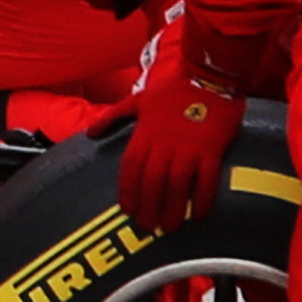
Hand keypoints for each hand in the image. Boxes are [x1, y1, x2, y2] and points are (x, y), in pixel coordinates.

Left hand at [114, 45, 243, 232]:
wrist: (209, 74)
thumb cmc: (174, 89)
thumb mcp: (138, 100)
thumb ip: (113, 118)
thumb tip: (89, 133)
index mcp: (145, 131)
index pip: (131, 167)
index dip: (128, 191)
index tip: (127, 210)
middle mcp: (164, 142)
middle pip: (152, 180)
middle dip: (148, 206)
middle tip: (147, 227)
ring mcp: (189, 146)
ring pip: (177, 184)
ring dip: (173, 208)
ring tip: (169, 227)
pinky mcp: (212, 148)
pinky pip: (206, 179)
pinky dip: (203, 198)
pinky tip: (199, 214)